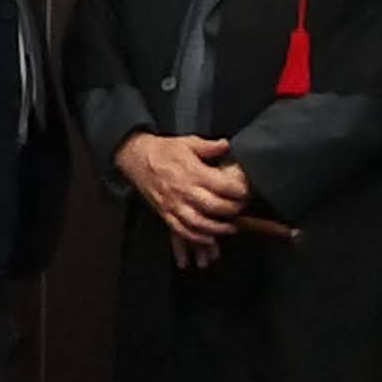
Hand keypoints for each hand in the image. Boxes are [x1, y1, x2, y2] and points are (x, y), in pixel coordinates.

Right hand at [116, 133, 248, 248]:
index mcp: (192, 172)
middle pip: (214, 207)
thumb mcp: (188, 142)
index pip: (223, 187)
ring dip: (217, 229)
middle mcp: (183, 190)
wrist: (135, 157)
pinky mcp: (165, 213)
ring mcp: (173, 204)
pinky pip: (181, 230)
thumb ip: (210, 146)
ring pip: (199, 223)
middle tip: (242, 209)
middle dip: (233, 211)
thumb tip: (228, 146)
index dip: (239, 192)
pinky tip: (209, 239)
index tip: (246, 193)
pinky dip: (196, 238)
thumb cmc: (163, 151)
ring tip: (230, 228)